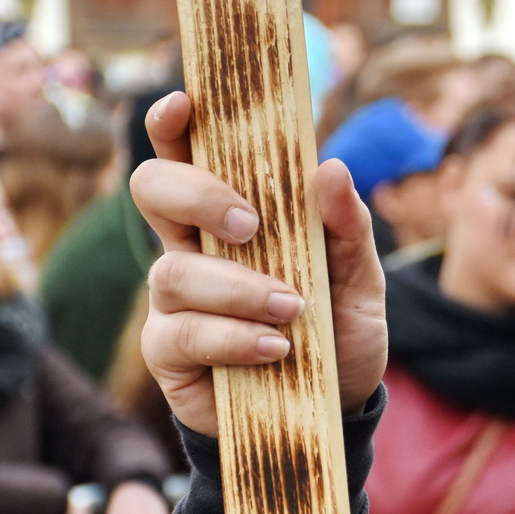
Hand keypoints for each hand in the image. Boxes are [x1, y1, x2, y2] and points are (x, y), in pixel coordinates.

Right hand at [131, 92, 387, 436]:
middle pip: (153, 191)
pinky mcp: (169, 353)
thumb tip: (330, 168)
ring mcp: (174, 301)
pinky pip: (183, 333)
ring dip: (238, 287)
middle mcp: (192, 249)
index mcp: (231, 217)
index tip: (185, 101)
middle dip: (196, 195)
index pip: (187, 155)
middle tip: (250, 223)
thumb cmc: (338, 334)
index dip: (173, 124)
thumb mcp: (360, 282)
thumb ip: (348, 228)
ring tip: (292, 309)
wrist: (335, 412)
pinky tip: (275, 349)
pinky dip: (234, 337)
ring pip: (174, 271)